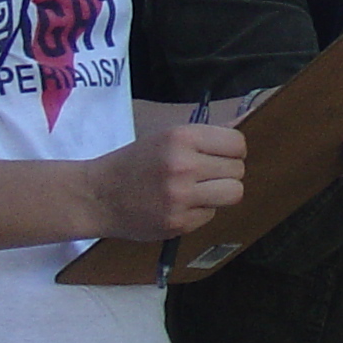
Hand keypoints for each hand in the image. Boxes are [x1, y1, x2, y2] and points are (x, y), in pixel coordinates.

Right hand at [84, 121, 245, 240]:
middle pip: (238, 169)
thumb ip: (207, 134)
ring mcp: (181, 196)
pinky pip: (211, 214)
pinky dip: (200, 211)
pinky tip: (180, 205)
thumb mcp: (166, 137)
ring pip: (234, 192)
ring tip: (200, 190)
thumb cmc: (134, 163)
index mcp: (181, 138)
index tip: (221, 155)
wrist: (96, 196)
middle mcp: (183, 165)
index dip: (232, 150)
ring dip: (220, 192)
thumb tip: (246, 120)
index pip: (237, 143)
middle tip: (206, 174)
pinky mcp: (178, 222)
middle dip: (226, 172)